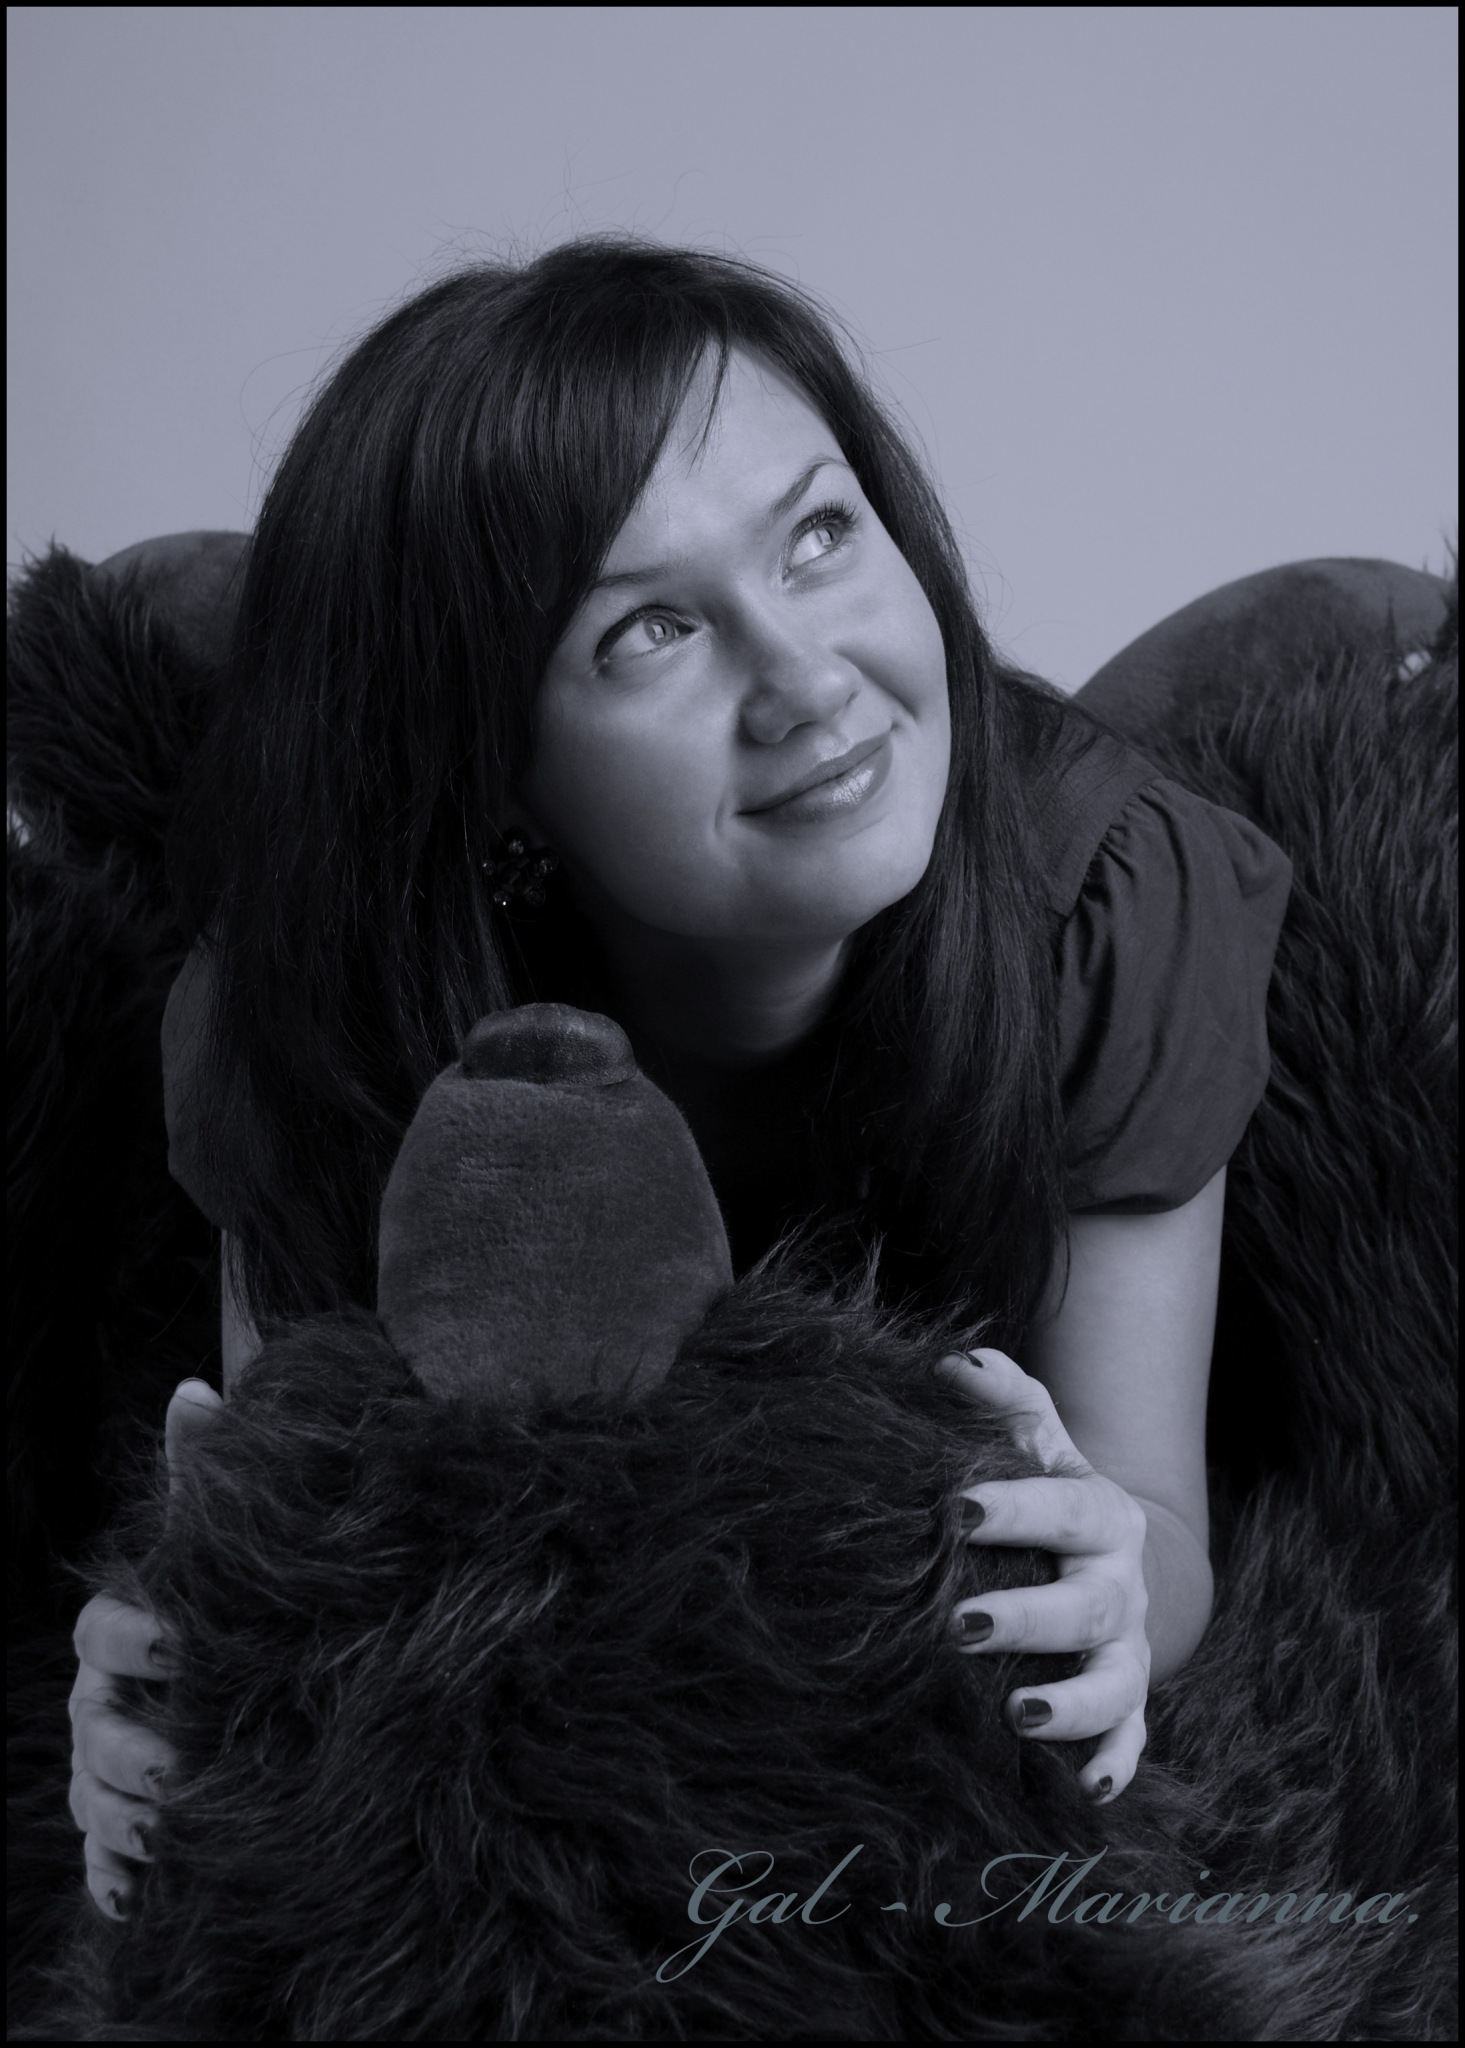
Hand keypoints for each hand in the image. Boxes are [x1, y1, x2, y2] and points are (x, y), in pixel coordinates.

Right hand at [68, 1378, 222, 1917]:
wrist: (275, 1660)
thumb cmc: (246, 1590)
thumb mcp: (232, 1532)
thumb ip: (208, 1470)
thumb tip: (196, 1389)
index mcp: (126, 1627)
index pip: (101, 1630)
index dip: (134, 1639)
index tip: (180, 1645)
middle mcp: (103, 1698)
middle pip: (89, 1729)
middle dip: (125, 1752)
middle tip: (177, 1767)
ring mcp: (108, 1765)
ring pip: (93, 1800)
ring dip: (123, 1821)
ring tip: (168, 1836)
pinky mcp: (126, 1830)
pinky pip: (106, 1864)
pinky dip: (119, 1881)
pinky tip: (142, 1895)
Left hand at [939, 1347, 1149, 1802]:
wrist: (1129, 1568)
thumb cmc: (1058, 1503)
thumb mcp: (1040, 1448)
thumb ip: (1006, 1403)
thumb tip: (954, 1362)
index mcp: (1098, 1516)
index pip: (1059, 1508)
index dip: (1012, 1508)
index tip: (955, 1510)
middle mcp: (1118, 1587)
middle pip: (1081, 1607)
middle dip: (1026, 1618)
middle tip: (960, 1628)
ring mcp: (1126, 1652)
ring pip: (1111, 1685)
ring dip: (1071, 1706)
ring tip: (1018, 1713)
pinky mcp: (1128, 1708)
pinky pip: (1129, 1744)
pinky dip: (1112, 1767)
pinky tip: (1083, 1790)